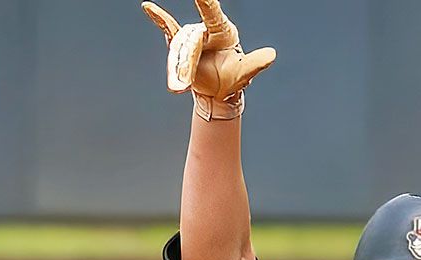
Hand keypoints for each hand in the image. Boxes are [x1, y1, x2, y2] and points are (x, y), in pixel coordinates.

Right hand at [141, 0, 275, 119]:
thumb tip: (272, 55)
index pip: (213, 14)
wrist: (218, 90)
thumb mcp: (245, 73)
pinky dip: (158, 18)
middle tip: (182, 85)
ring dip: (176, 68)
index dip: (206, 3)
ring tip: (177, 88)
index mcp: (223, 31)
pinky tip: (148, 7)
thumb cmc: (233, 78)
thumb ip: (256, 63)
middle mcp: (206, 30)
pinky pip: (168, 29)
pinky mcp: (180, 45)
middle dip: (186, 64)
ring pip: (178, 49)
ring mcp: (192, 36)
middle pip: (190, 41)